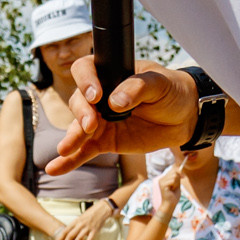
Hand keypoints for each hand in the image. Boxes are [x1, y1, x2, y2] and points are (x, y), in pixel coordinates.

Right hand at [50, 56, 196, 175]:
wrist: (184, 117)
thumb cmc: (172, 91)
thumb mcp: (159, 83)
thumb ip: (138, 87)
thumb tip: (116, 102)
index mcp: (110, 73)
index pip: (86, 70)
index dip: (85, 81)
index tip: (96, 95)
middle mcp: (99, 96)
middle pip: (78, 101)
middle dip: (81, 114)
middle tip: (91, 125)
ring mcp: (100, 120)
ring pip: (79, 128)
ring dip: (71, 138)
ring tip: (66, 149)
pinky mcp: (105, 141)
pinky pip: (84, 151)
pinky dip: (69, 161)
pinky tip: (55, 168)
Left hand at [50, 198, 110, 239]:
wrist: (101, 209)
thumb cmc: (89, 214)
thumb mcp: (80, 218)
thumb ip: (74, 225)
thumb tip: (67, 232)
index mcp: (76, 221)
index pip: (66, 231)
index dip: (61, 238)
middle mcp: (80, 224)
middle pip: (70, 235)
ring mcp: (88, 228)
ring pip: (79, 238)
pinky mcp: (95, 231)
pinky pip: (89, 239)